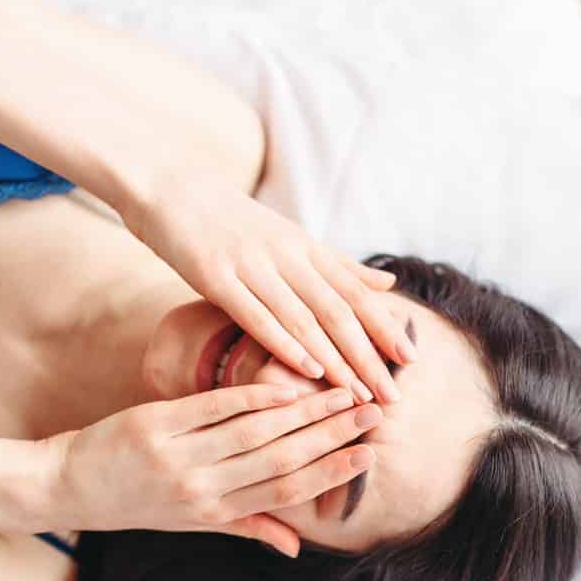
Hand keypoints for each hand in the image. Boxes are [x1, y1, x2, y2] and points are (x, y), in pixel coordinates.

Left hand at [45, 382, 378, 556]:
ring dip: (305, 410)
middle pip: (281, 458)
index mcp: (216, 511)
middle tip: (373, 412)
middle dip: (332, 434)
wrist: (68, 487)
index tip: (368, 454)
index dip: (331, 473)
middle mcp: (201, 487)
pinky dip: (254, 395)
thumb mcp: (192, 521)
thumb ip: (247, 525)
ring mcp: (179, 456)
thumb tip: (297, 546)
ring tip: (342, 391)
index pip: (285, 490)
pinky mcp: (155, 425)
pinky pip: (214, 407)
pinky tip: (287, 383)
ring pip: (256, 432)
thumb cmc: (136, 504)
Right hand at [128, 177, 414, 403]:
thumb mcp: (290, 237)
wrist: (168, 186)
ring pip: (303, 318)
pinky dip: (285, 343)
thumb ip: (338, 265)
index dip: (384, 327)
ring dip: (335, 360)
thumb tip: (388, 283)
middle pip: (338, 311)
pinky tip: (307, 369)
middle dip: (368, 356)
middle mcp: (286, 255)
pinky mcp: (216, 275)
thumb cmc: (229, 219)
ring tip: (357, 394)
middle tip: (391, 395)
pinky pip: (256, 314)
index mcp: (306, 247)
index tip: (412, 361)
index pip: (355, 292)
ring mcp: (252, 264)